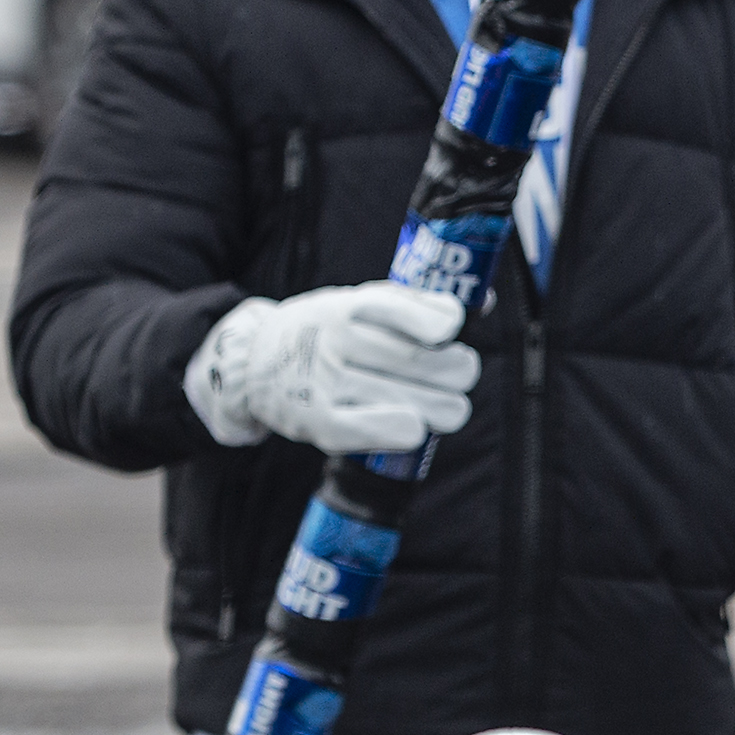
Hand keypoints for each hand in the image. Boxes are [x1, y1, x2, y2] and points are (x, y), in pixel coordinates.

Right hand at [183, 282, 480, 456]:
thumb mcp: (359, 303)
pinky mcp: (313, 419)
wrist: (253, 361)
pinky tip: (416, 431)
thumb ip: (415, 304)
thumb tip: (481, 302)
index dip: (435, 321)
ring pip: (393, 396)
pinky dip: (393, 430)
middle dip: (451, 370)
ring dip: (437, 407)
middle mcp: (332, 340)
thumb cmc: (327, 330)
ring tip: (453, 409)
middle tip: (464, 374)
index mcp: (346, 305)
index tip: (454, 328)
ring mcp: (321, 381)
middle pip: (408, 359)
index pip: (395, 308)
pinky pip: (357, 429)